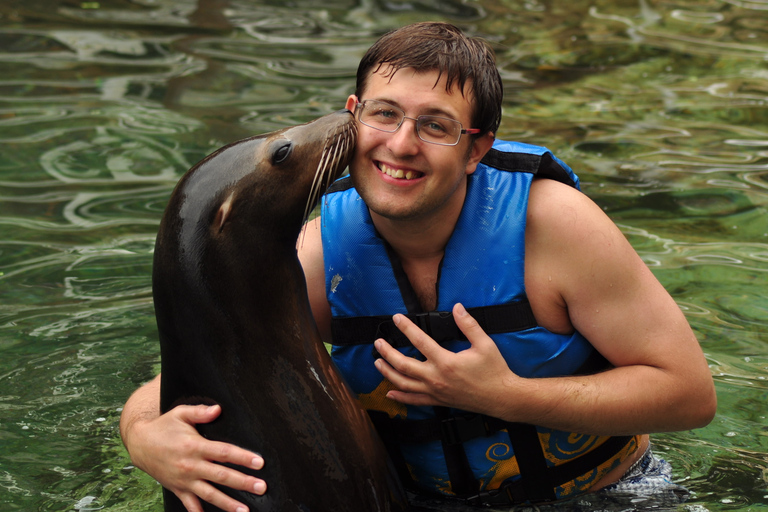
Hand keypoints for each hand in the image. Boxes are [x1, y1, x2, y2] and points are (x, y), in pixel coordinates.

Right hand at [126, 404, 265, 511]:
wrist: (139, 444)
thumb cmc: (164, 426)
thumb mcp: (180, 413)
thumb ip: (200, 412)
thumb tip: (218, 409)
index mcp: (194, 446)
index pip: (224, 453)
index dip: (243, 457)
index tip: (259, 463)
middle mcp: (191, 466)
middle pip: (221, 476)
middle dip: (243, 483)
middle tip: (262, 488)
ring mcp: (184, 480)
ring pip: (209, 494)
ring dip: (227, 503)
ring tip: (244, 510)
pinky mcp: (178, 489)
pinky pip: (190, 505)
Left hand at [373, 303, 518, 416]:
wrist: (501, 398)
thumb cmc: (494, 371)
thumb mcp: (484, 344)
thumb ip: (468, 325)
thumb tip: (457, 307)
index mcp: (446, 362)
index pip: (420, 341)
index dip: (406, 328)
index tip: (396, 318)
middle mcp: (436, 378)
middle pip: (403, 365)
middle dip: (387, 352)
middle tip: (378, 342)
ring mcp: (435, 391)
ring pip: (404, 384)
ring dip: (388, 373)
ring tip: (377, 363)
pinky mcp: (438, 401)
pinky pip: (414, 400)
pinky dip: (400, 398)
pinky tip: (390, 394)